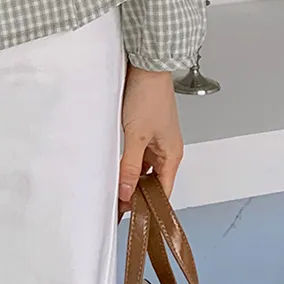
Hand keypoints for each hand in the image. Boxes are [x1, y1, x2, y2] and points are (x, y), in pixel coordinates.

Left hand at [118, 64, 182, 219]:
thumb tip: (125, 193)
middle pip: (151, 182)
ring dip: (129, 176)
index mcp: (171, 155)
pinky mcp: (143, 129)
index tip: (129, 217)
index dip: (147, 207)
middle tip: (114, 205)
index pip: (162, 193)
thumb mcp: (136, 135)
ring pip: (142, 167)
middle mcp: (165, 150)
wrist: (146, 66)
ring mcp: (154, 140)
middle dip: (135, 193)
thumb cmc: (149, 95)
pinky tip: (113, 164)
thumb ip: (129, 166)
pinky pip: (136, 153)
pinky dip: (126, 160)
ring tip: (111, 187)